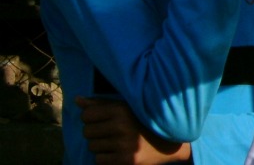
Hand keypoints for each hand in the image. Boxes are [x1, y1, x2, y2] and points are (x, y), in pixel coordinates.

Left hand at [77, 96, 191, 163]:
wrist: (171, 142)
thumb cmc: (144, 121)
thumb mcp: (126, 107)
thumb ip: (101, 104)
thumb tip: (77, 100)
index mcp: (122, 109)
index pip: (87, 115)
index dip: (91, 118)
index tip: (101, 120)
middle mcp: (121, 125)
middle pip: (87, 132)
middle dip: (95, 133)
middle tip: (110, 132)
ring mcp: (123, 144)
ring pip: (92, 147)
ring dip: (101, 146)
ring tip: (116, 142)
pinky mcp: (126, 160)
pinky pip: (99, 160)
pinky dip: (106, 157)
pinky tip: (118, 152)